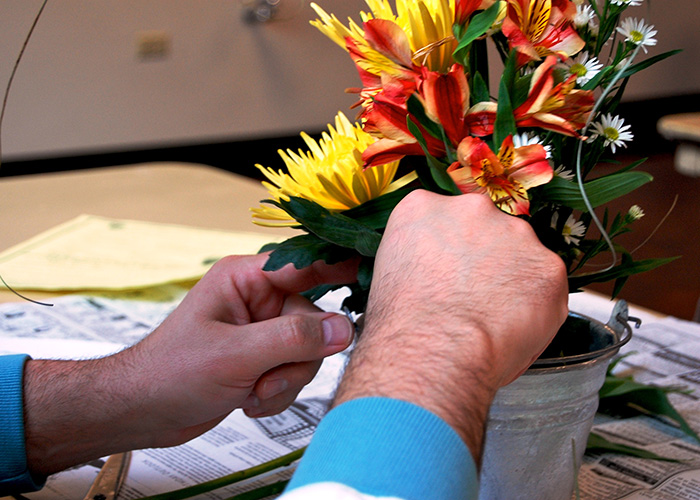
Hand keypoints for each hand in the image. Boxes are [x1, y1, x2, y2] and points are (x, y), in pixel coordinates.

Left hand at [24, 253, 357, 475]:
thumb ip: (293, 339)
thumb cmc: (171, 372)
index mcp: (246, 278)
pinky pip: (294, 372)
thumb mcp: (236, 354)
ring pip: (307, 352)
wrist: (142, 412)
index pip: (306, 264)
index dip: (340, 266)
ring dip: (284, 380)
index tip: (372, 270)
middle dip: (296, 358)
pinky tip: (248, 399)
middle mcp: (259, 301)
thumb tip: (344, 328)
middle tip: (268, 377)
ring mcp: (262, 332)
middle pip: (313, 320)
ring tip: (252, 391)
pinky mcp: (262, 359)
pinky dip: (276, 392)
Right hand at [334, 190, 567, 458]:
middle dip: (483, 258)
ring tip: (491, 317)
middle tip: (471, 296)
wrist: (435, 349)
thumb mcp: (388, 272)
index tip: (447, 271)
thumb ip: (420, 254)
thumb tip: (436, 269)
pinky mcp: (547, 265)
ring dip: (512, 278)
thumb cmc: (404, 323)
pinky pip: (546, 284)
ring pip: (520, 254)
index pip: (442, 217)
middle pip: (485, 228)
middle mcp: (472, 207)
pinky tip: (511, 326)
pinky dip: (536, 305)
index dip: (447, 249)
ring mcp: (514, 233)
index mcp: (423, 206)